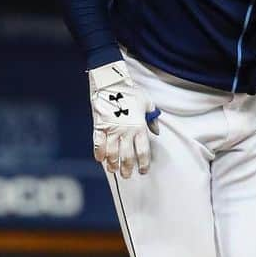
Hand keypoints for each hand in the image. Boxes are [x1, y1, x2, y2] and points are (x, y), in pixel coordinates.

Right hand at [88, 60, 160, 177]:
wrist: (111, 81)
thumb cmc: (131, 91)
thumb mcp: (147, 102)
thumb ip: (153, 119)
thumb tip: (157, 132)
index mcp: (139, 127)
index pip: (142, 151)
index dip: (143, 164)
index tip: (142, 171)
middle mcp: (126, 131)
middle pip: (127, 156)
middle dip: (127, 168)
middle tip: (127, 175)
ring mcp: (111, 129)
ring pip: (112, 153)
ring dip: (113, 164)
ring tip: (113, 170)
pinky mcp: (99, 126)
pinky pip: (98, 144)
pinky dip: (99, 153)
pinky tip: (100, 159)